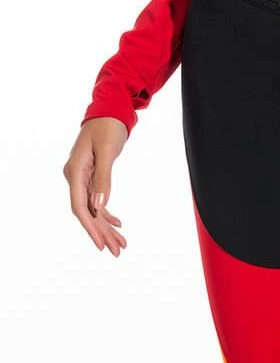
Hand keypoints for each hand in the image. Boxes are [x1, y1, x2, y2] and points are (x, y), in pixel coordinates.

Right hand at [63, 118, 128, 255]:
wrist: (108, 111)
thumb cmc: (108, 128)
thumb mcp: (107, 152)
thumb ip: (103, 178)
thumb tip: (100, 206)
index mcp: (75, 171)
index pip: (79, 207)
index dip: (90, 228)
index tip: (101, 245)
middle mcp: (75, 176)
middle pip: (87, 212)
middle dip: (102, 233)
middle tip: (118, 251)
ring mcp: (82, 177)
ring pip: (94, 209)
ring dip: (107, 227)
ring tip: (122, 244)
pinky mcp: (91, 176)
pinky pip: (97, 200)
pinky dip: (107, 214)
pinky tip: (118, 224)